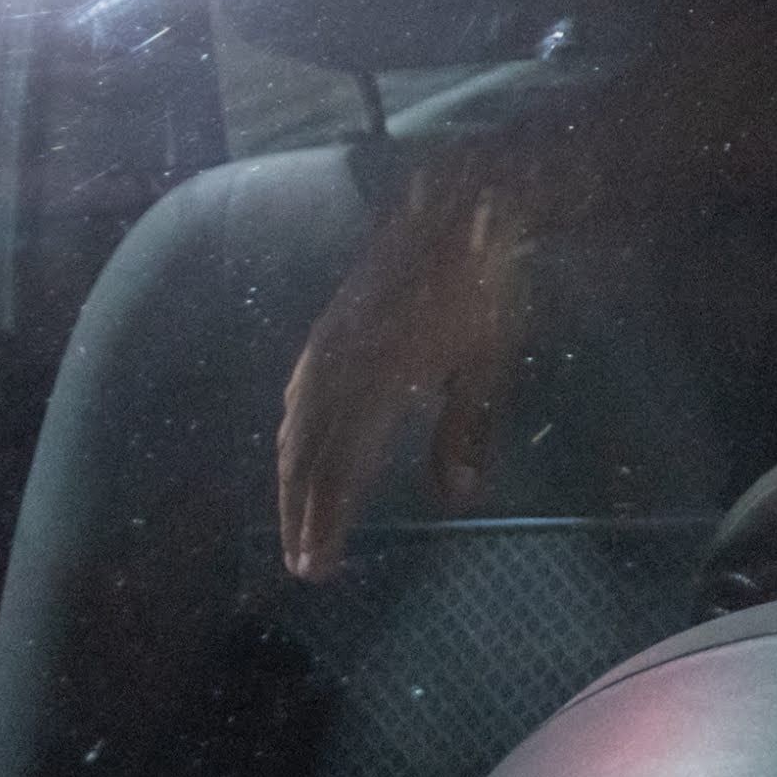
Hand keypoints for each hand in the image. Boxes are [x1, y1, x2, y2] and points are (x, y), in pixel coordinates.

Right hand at [276, 160, 536, 580]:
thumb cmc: (482, 287)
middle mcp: (335, 370)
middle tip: (304, 565)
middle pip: (306, 457)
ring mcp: (325, 348)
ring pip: (295, 429)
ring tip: (296, 525)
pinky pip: (298, 398)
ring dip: (292, 481)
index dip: (326, 522)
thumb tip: (457, 497)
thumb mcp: (485, 363)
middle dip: (301, 514)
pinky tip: (296, 450)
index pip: (339, 470)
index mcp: (373, 384)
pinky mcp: (327, 331)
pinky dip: (293, 438)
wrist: (452, 209)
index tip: (321, 566)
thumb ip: (466, 430)